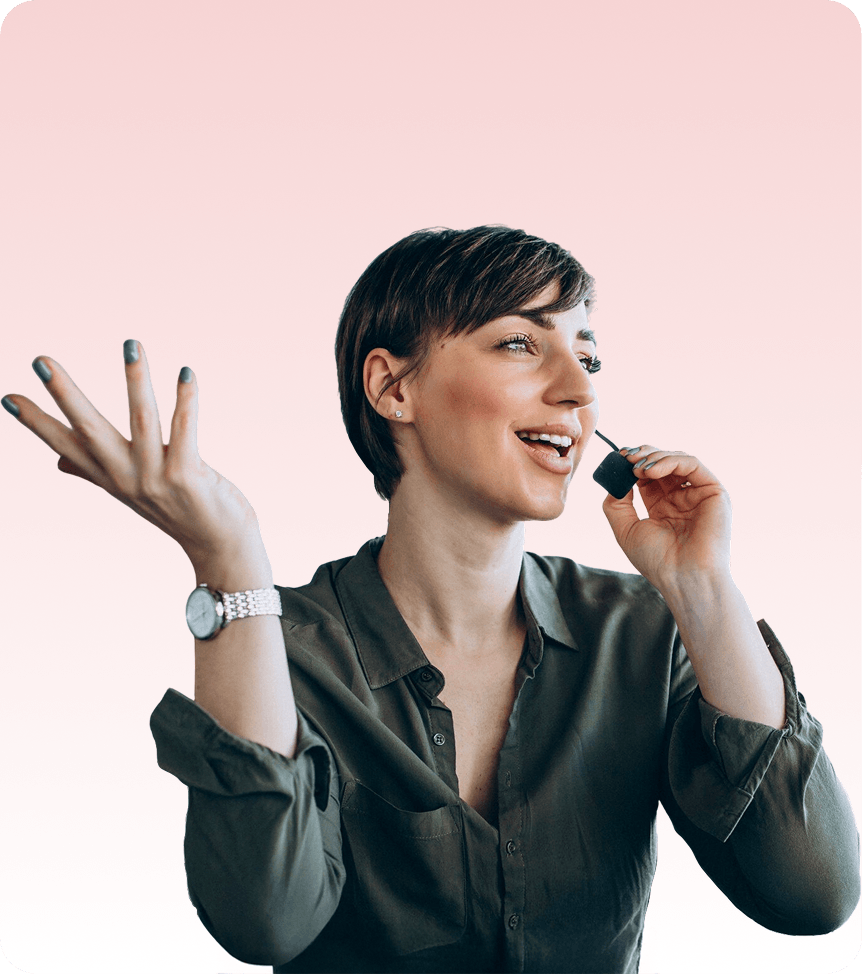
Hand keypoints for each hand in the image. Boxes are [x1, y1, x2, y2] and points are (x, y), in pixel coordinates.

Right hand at [3, 342, 266, 573]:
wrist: (218, 546)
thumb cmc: (178, 510)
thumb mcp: (129, 491)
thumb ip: (94, 471)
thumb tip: (57, 460)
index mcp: (110, 478)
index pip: (65, 446)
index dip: (37, 422)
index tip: (7, 396)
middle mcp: (127, 478)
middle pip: (91, 430)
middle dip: (66, 394)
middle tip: (41, 359)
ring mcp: (157, 478)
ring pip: (143, 421)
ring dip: (136, 380)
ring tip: (131, 343)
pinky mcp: (188, 477)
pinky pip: (186, 431)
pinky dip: (186, 401)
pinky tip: (186, 372)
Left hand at [601, 444, 731, 593]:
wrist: (684, 578)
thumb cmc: (657, 561)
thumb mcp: (625, 529)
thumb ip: (616, 503)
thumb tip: (614, 479)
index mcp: (663, 507)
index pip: (648, 476)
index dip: (632, 464)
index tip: (617, 459)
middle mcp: (681, 498)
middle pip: (663, 463)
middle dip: (643, 455)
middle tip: (626, 457)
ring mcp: (698, 494)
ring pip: (678, 459)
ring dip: (654, 456)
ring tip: (637, 467)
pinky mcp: (714, 492)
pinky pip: (692, 464)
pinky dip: (670, 461)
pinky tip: (651, 471)